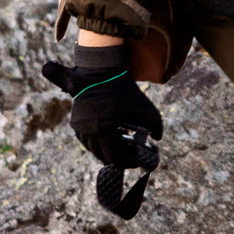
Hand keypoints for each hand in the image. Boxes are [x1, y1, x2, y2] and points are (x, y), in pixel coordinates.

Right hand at [43, 48, 163, 170]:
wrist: (100, 71)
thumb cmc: (123, 89)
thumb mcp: (144, 107)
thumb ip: (155, 125)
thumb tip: (157, 138)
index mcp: (102, 130)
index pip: (115, 157)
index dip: (128, 161)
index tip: (137, 158)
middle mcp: (87, 131)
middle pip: (102, 156)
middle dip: (117, 157)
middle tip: (131, 153)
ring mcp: (79, 127)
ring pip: (93, 150)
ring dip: (106, 150)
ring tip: (122, 145)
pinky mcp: (75, 122)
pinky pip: (87, 141)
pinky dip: (98, 142)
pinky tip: (110, 137)